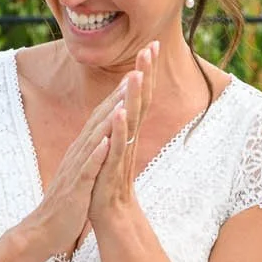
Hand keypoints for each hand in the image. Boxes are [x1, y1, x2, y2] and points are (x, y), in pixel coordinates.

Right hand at [11, 79, 127, 261]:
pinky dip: (96, 155)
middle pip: (101, 119)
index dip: (120, 95)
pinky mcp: (75, 188)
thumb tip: (105, 133)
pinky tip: (107, 143)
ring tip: (125, 99)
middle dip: (119, 96)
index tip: (138, 73)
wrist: (44, 230)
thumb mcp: (83, 170)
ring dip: (110, 119)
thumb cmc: (67, 201)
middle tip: (137, 71)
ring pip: (94, 139)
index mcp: (83, 148)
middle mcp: (79, 153)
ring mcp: (76, 169)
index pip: (103, 116)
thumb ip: (92, 151)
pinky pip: (87, 170)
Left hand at [90, 40, 159, 224]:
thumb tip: (126, 104)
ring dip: (135, 96)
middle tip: (151, 47)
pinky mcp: (114, 169)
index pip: (140, 96)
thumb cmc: (110, 182)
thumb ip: (123, 127)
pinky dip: (120, 128)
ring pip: (132, 119)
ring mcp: (123, 153)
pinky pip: (119, 146)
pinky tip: (120, 111)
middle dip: (146, 73)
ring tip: (137, 72)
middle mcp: (130, 138)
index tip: (150, 45)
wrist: (111, 216)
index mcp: (128, 131)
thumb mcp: (115, 148)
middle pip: (141, 101)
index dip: (146, 71)